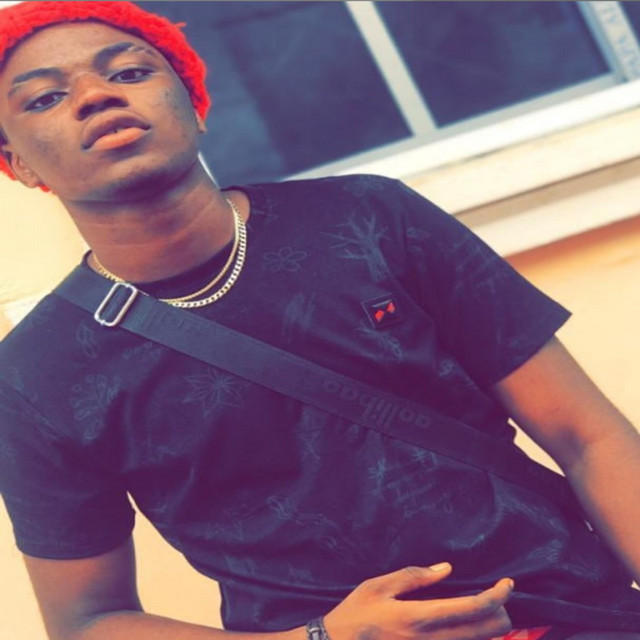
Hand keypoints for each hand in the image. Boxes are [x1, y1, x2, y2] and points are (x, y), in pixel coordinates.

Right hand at [323, 563, 512, 639]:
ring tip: (486, 607)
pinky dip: (471, 636)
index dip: (498, 595)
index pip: (473, 608)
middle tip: (498, 595)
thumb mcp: (378, 587)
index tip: (508, 583)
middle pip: (486, 632)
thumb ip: (413, 576)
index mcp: (420, 617)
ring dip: (489, 627)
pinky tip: (466, 623)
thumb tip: (446, 569)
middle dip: (501, 612)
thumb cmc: (356, 615)